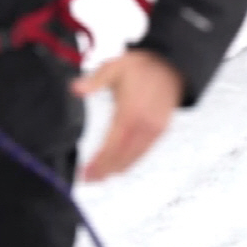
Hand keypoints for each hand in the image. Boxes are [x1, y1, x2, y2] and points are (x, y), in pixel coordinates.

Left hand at [70, 49, 183, 181]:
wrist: (172, 66)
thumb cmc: (142, 67)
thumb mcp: (115, 66)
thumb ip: (95, 80)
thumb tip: (75, 88)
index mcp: (131, 112)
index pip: (113, 144)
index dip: (100, 161)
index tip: (86, 171)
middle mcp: (144, 124)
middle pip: (123, 155)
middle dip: (106, 169)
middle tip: (89, 179)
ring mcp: (154, 129)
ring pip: (135, 156)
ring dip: (118, 168)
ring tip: (101, 177)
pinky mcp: (160, 130)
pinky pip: (144, 151)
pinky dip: (131, 161)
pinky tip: (121, 166)